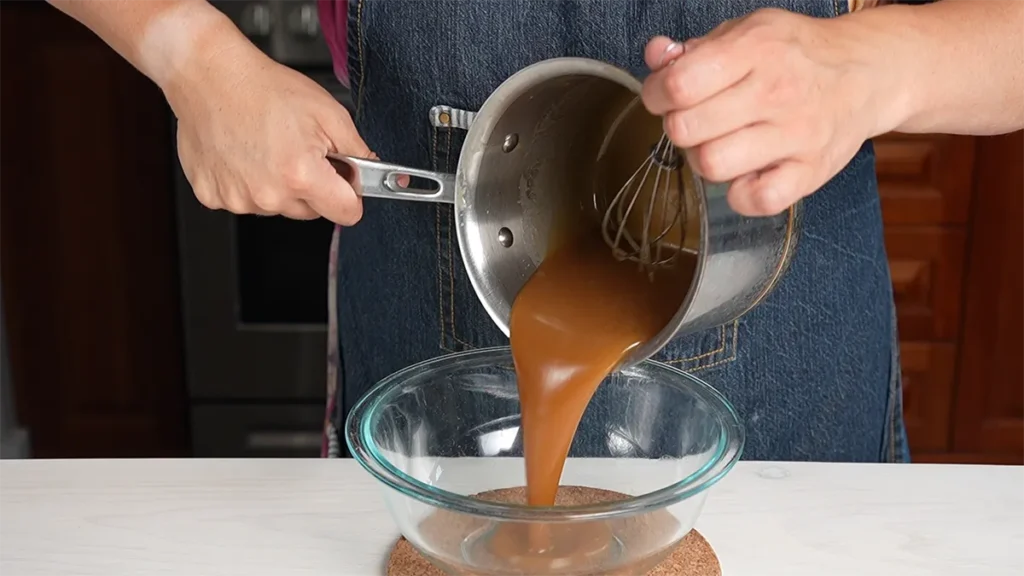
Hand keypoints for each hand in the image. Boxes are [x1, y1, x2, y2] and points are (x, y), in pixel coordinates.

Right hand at [164, 32, 370, 224]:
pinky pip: (244, 201)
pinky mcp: (212, 196)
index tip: (345, 182)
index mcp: (301, 175)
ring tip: (268, 147)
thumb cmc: (264, 89)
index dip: (350, 196)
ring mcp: (237, 199)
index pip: (347, 214)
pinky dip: (247, 183)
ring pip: (278, 206)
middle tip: (299, 150)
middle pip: (312, 212)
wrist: (210, 75)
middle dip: (313, 187)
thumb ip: (358, 151)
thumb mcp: (329, 113)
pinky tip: (244, 155)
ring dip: (279, 185)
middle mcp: (268, 194)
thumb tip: (371, 172)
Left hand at [641, 9, 893, 215]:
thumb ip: (693, 48)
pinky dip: (741, 194)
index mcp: (756, 49)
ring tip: (720, 144)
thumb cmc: (795, 54)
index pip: (679, 84)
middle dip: (678, 127)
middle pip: (686, 128)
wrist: (867, 71)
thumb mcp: (745, 32)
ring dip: (704, 159)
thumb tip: (656, 54)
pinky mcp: (812, 171)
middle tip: (695, 121)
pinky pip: (756, 200)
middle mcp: (777, 91)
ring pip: (713, 165)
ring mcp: (797, 134)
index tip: (663, 96)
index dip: (657, 94)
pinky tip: (746, 172)